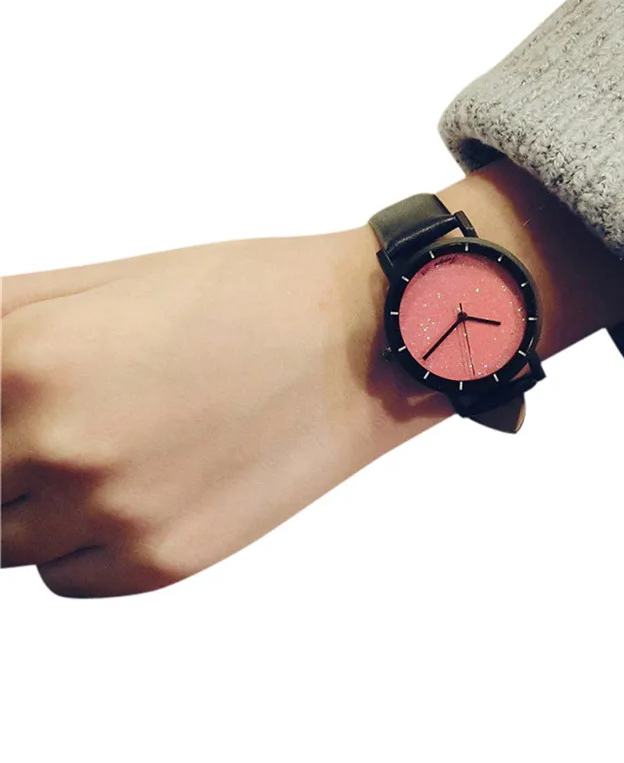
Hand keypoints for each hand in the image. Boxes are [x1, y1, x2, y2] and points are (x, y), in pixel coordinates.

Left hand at [1, 229, 444, 596]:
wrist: (356, 345)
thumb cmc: (244, 296)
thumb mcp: (104, 281)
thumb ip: (1, 319)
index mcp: (29, 360)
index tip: (9, 415)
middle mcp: (60, 449)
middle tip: (44, 426)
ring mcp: (114, 516)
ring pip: (7, 541)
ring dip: (31, 502)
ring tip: (107, 444)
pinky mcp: (162, 563)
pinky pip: (69, 575)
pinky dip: (84, 540)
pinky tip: (144, 485)